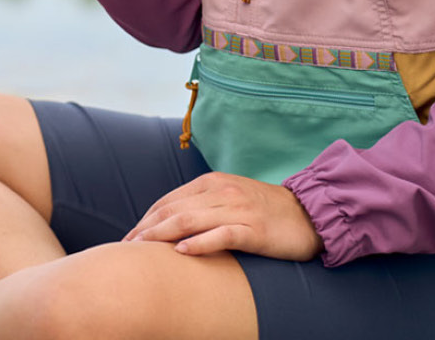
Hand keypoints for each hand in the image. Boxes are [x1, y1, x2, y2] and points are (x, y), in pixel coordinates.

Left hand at [122, 172, 323, 259]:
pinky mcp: (254, 230)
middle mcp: (222, 192)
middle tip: (125, 248)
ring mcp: (238, 210)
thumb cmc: (266, 211)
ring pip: (191, 220)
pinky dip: (200, 243)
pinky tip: (182, 252)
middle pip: (174, 210)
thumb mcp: (230, 199)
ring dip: (161, 235)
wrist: (309, 215)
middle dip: (146, 229)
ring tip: (141, 249)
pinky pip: (222, 235)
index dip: (146, 219)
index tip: (129, 238)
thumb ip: (203, 205)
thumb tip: (170, 223)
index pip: (169, 200)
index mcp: (212, 183)